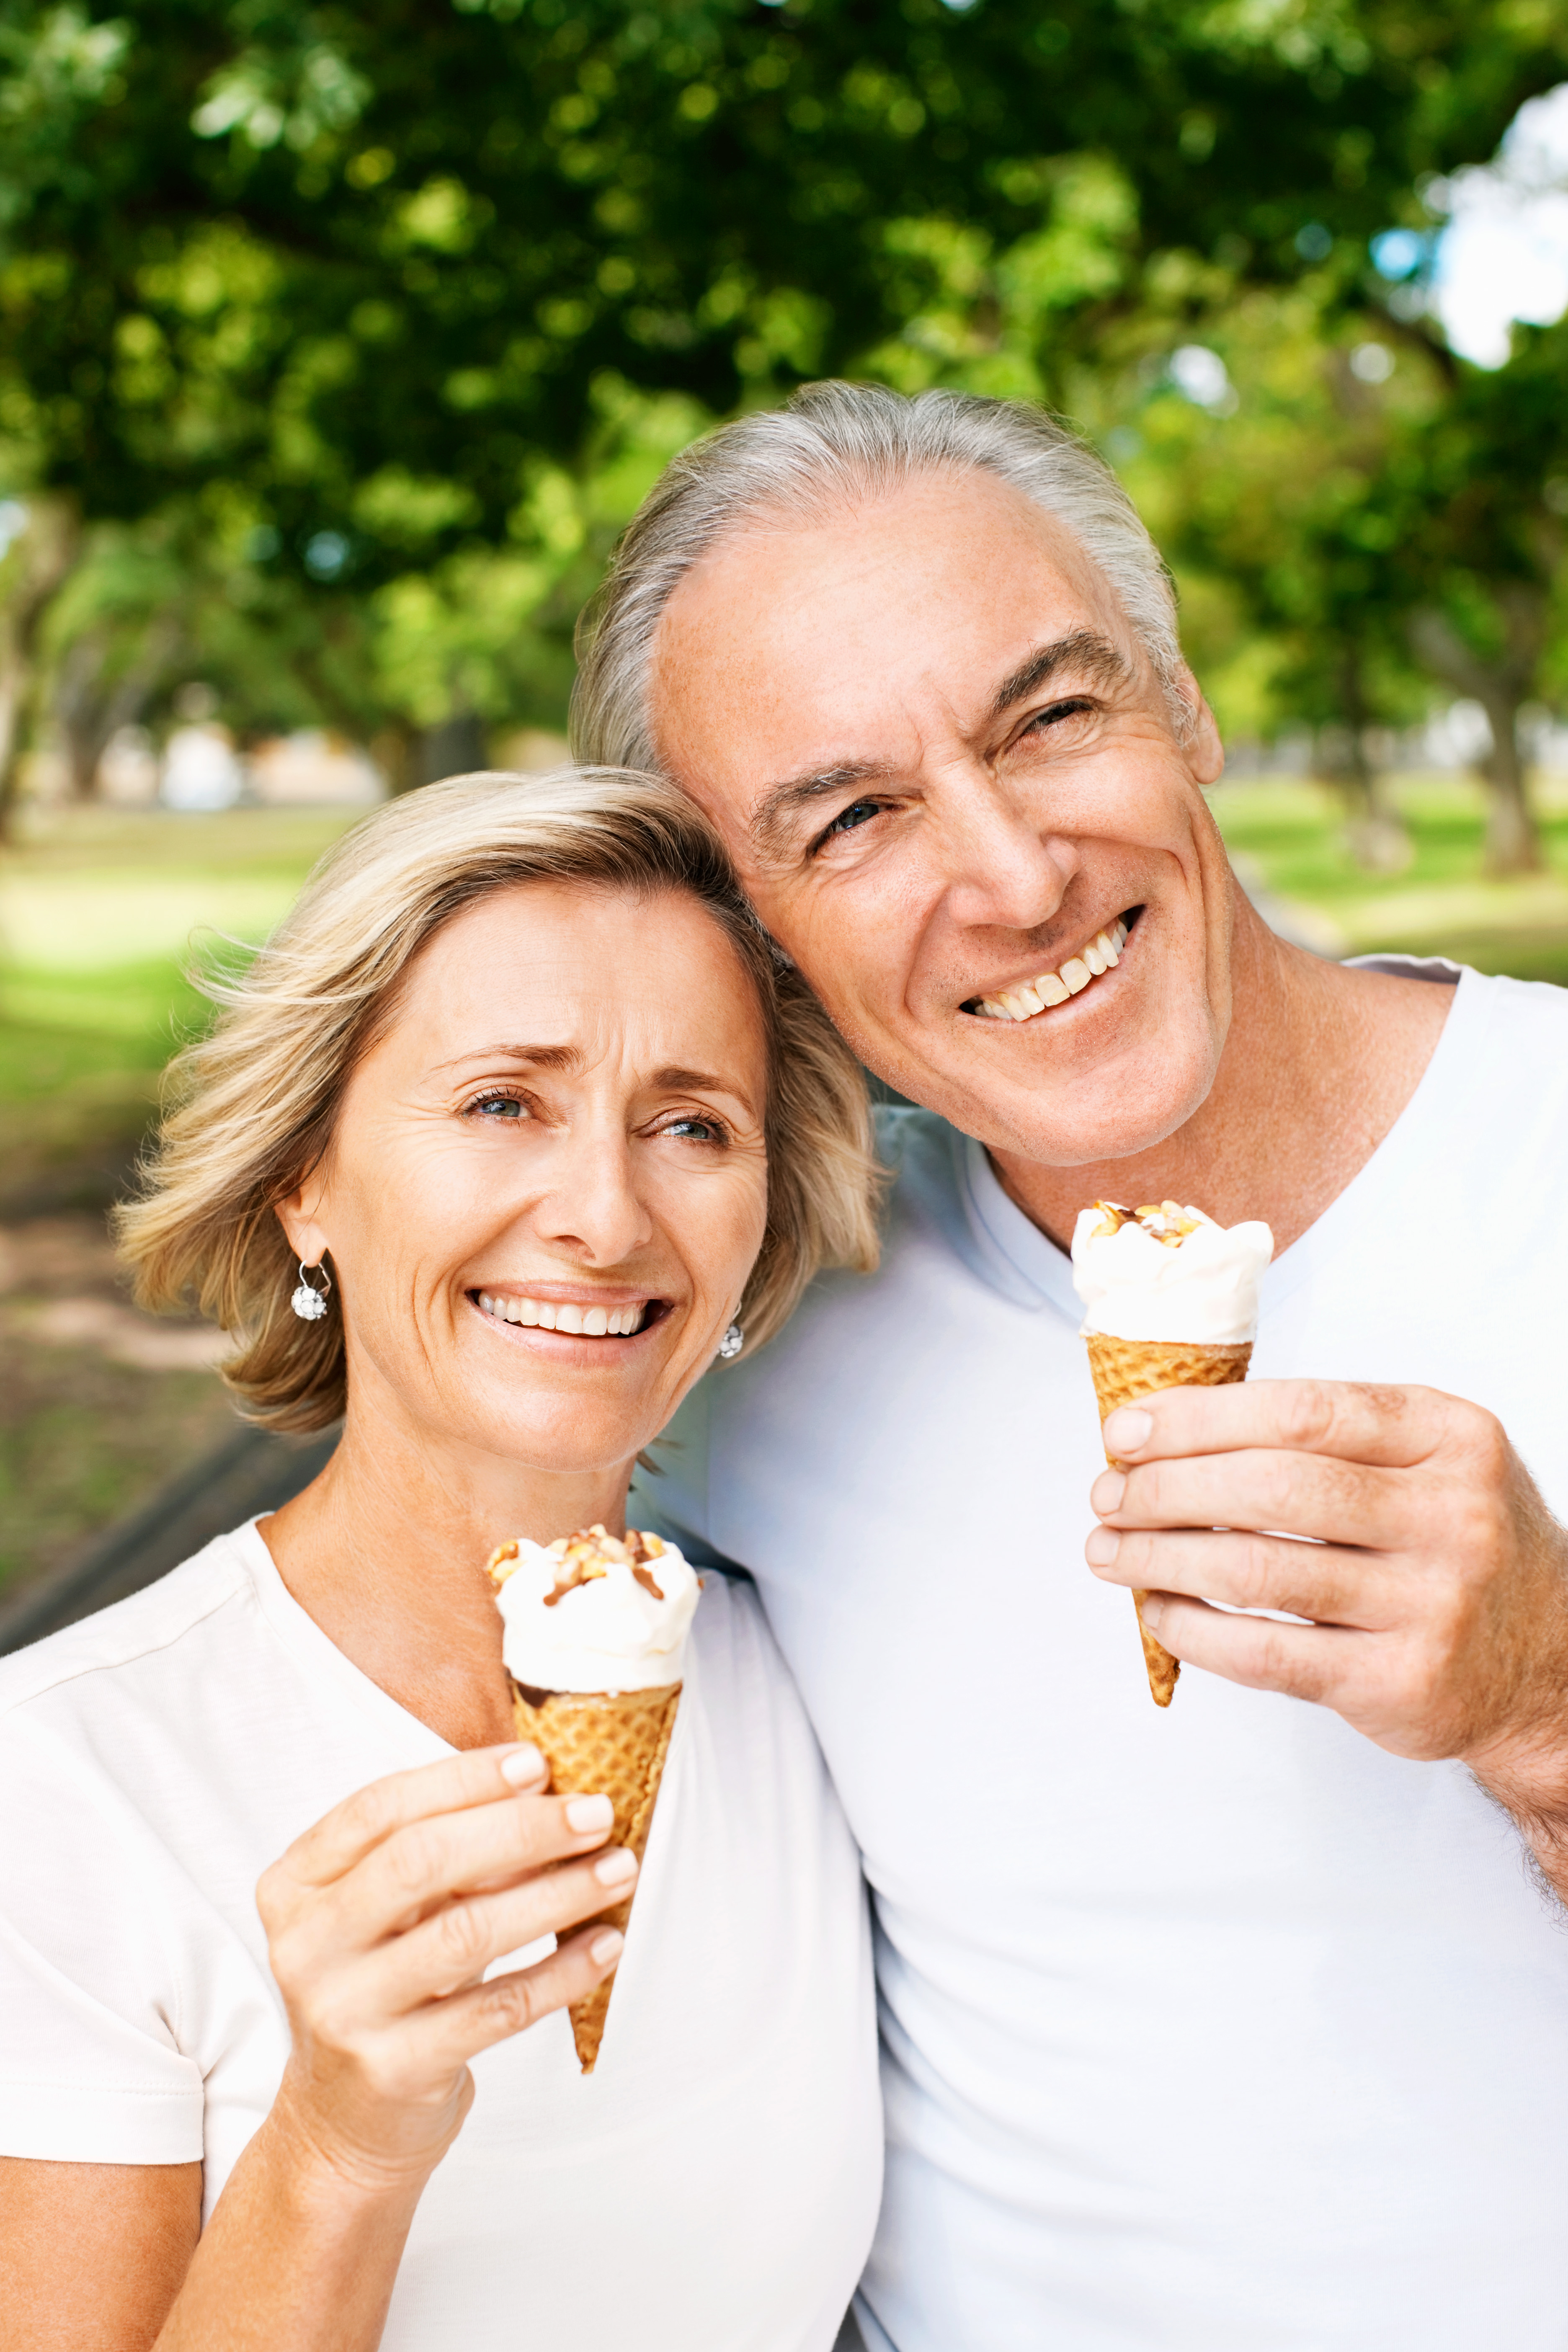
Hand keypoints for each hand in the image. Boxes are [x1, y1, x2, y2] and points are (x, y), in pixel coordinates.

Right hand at [257, 1744, 634, 2192]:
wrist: (344, 2122)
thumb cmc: (383, 1987)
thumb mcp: (391, 1912)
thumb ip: (446, 1854)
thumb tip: (546, 1796)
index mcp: (296, 1885)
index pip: (380, 1808)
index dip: (463, 1779)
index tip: (537, 1763)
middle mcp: (307, 1945)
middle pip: (422, 1861)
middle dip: (521, 1829)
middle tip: (595, 1814)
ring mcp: (344, 2011)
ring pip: (466, 1933)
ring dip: (556, 1895)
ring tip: (618, 1870)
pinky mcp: (392, 2070)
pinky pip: (495, 2010)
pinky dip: (560, 1972)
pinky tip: (604, 1945)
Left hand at [1085, 1379, 1567, 1818]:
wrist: (1547, 1664)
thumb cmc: (1453, 1544)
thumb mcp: (1423, 1463)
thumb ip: (1322, 1437)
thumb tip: (1166, 1432)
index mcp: (1450, 1437)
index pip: (1300, 1411)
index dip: (1197, 1419)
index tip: (1125, 1431)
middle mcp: (1452, 1516)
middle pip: (1272, 1488)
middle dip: (1166, 1488)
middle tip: (1106, 1494)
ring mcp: (1432, 1604)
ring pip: (1258, 1570)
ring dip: (1160, 1557)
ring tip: (1108, 1550)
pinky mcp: (1401, 1683)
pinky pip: (1268, 1653)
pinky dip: (1195, 1630)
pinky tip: (1158, 1611)